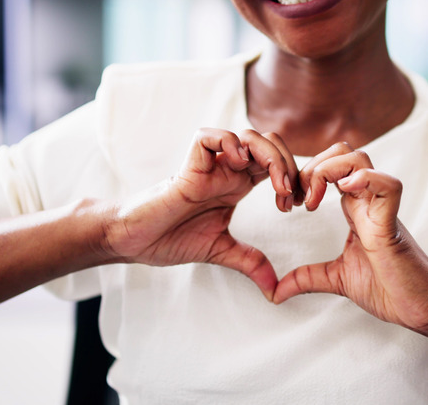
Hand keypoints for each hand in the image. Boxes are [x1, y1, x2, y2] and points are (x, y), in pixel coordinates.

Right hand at [102, 128, 299, 299]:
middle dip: (287, 164)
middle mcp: (226, 171)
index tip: (292, 206)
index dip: (292, 178)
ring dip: (268, 155)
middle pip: (268, 143)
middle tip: (287, 196)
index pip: (275, 164)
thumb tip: (275, 290)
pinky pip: (208, 137)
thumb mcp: (221, 251)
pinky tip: (238, 166)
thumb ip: (250, 263)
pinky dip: (229, 144)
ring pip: (247, 136)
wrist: (135, 241)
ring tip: (273, 184)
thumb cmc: (170, 238)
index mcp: (237, 185)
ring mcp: (209, 166)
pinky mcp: (188, 167)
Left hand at [273, 143, 427, 331]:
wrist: (421, 308)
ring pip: (360, 160)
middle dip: (313, 166)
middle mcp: (367, 202)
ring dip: (330, 170)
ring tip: (314, 201)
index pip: (330, 167)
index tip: (290, 203)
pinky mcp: (392, 223)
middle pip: (343, 153)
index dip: (305, 174)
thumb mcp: (336, 279)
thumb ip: (307, 279)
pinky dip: (366, 180)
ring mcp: (381, 209)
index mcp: (355, 209)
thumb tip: (275, 292)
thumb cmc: (389, 289)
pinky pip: (388, 185)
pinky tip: (344, 192)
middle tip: (299, 200)